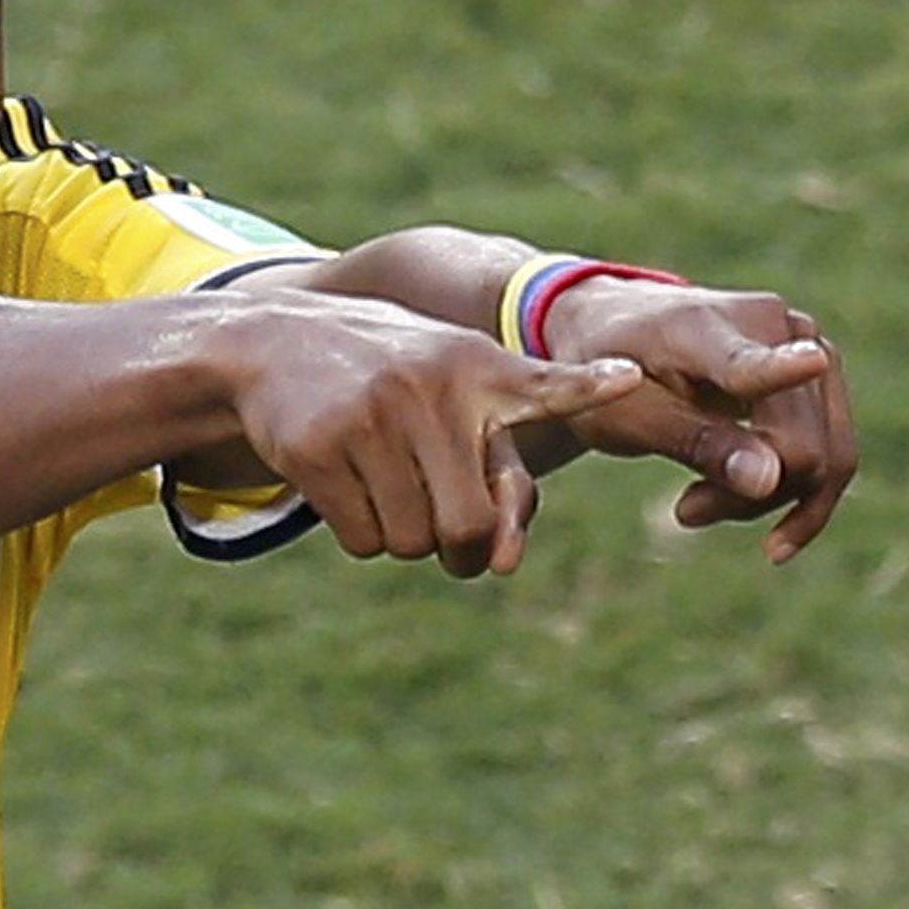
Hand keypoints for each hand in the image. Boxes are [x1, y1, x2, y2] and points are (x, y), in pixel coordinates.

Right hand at [221, 294, 646, 577]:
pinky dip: (360, 532)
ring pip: (410, 543)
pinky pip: (362, 539)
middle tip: (443, 531)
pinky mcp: (314, 446)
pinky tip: (344, 481)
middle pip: (468, 527)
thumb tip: (505, 563)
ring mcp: (368, 415)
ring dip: (402, 537)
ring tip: (385, 482)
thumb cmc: (393, 383)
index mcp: (477, 370)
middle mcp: (428, 388)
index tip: (631, 380)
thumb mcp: (455, 398)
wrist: (277, 345)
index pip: (545, 384)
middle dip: (458, 549)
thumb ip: (502, 475)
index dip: (588, 387)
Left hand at [542, 278, 857, 561]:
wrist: (617, 329)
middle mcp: (772, 323)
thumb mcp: (626, 417)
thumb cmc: (611, 372)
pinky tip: (775, 537)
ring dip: (770, 497)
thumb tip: (769, 481)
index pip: (747, 358)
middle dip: (748, 495)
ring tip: (699, 507)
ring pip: (823, 453)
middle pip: (798, 440)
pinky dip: (800, 494)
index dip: (781, 368)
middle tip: (684, 511)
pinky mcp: (821, 371)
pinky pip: (832, 449)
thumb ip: (694, 443)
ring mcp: (807, 342)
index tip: (812, 362)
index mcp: (700, 325)